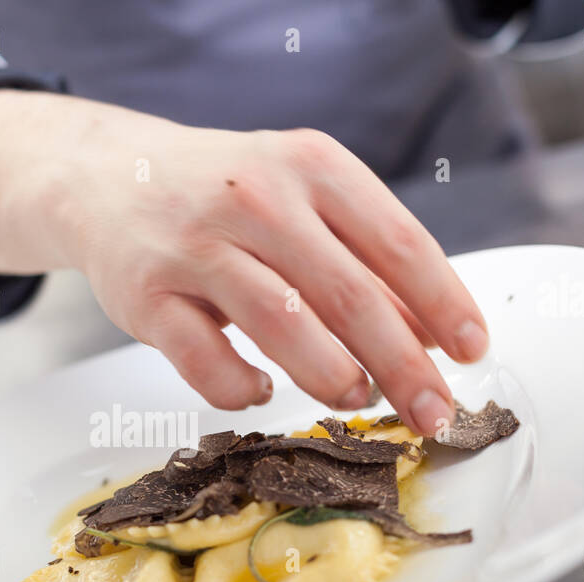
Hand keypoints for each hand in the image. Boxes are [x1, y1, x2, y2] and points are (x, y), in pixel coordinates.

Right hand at [0, 92, 487, 434]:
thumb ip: (360, 255)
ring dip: (331, 375)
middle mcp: (258, 198)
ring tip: (355, 397)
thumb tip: (430, 336)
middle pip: (351, 295)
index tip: (472, 352)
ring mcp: (197, 246)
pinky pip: (206, 360)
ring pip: (284, 325)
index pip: (398, 242)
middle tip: (433, 411)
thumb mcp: (300, 197)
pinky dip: (242, 388)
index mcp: (311, 166)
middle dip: (404, 365)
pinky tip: (259, 390)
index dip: (443, 304)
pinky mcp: (148, 295)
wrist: (111, 179)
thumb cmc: (224, 196)